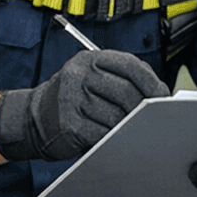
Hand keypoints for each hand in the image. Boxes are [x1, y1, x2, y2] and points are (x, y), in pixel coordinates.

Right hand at [0, 50, 167, 161]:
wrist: (34, 117)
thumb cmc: (72, 98)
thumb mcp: (92, 77)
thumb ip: (121, 79)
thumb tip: (159, 94)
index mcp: (89, 59)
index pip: (130, 65)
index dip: (152, 82)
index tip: (162, 96)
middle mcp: (79, 75)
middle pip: (126, 92)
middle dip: (144, 108)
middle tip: (153, 118)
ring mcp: (72, 99)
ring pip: (117, 115)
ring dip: (129, 125)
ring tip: (131, 128)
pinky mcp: (70, 124)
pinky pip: (104, 133)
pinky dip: (114, 137)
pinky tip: (113, 137)